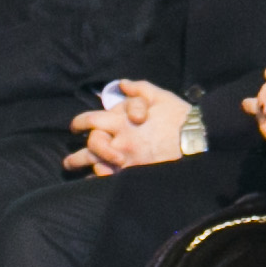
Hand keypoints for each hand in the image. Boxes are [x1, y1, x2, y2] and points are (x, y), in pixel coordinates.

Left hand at [70, 80, 195, 174]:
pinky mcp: (134, 173)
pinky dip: (100, 180)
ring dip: (84, 168)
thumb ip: (137, 89)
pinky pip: (109, 180)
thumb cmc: (177, 116)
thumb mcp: (158, 95)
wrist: (195, 139)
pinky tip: (95, 181)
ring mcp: (126, 159)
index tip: (74, 127)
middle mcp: (119, 140)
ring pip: (96, 165)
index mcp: (121, 120)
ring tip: (78, 175)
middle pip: (89, 146)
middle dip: (77, 154)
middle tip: (70, 160)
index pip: (90, 120)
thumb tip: (121, 85)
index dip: (78, 123)